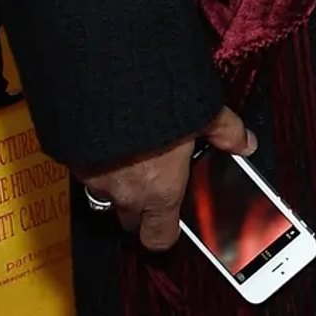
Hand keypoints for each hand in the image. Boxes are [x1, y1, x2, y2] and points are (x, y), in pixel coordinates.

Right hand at [79, 103, 255, 252]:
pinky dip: (94, 161)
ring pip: (103, 195)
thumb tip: (245, 142)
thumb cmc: (157, 101)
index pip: (158, 238)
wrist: (108, 77)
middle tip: (152, 180)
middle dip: (139, 207)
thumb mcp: (204, 113)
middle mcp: (124, 191)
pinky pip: (83, 171)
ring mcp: (92, 177)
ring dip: (115, 184)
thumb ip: (226, 132)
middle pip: (129, 220)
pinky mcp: (71, 158)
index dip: (164, 233)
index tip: (170, 219)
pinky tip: (108, 138)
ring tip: (128, 157)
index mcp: (160, 191)